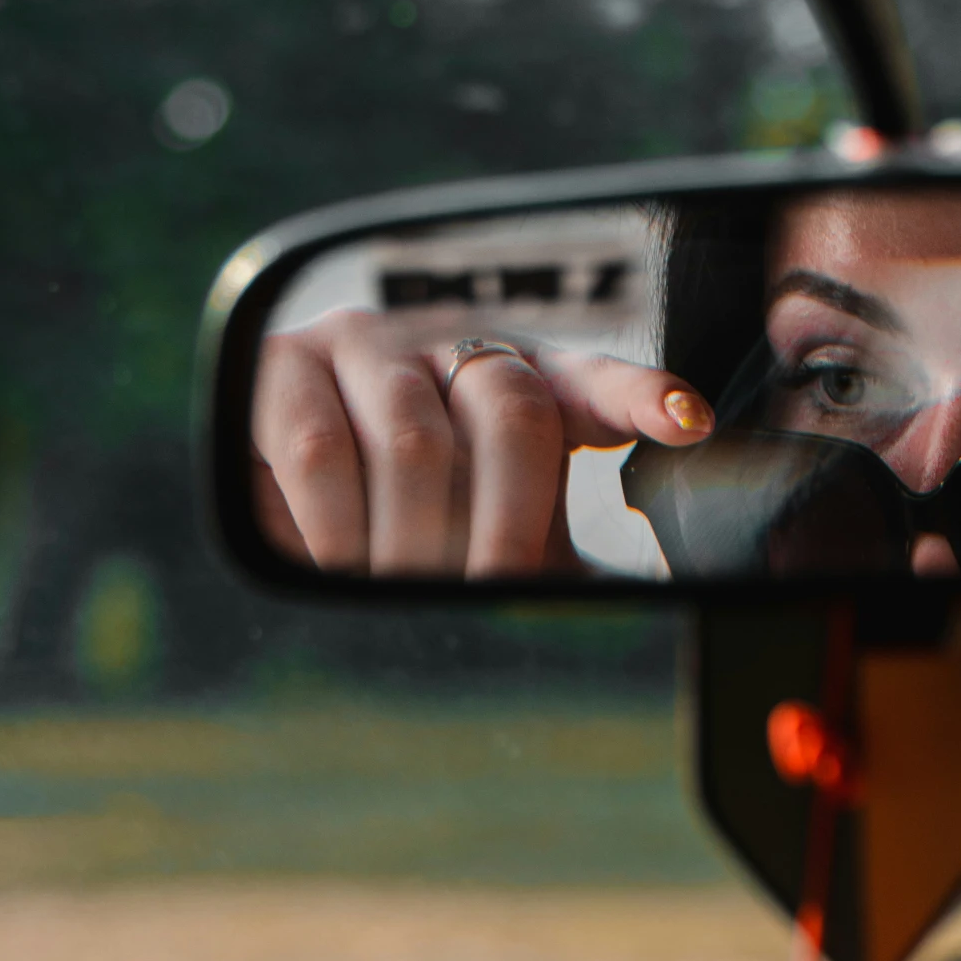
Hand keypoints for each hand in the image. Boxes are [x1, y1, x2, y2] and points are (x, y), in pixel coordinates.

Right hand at [250, 304, 713, 576]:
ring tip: (402, 588)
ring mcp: (368, 345)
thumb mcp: (488, 540)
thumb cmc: (405, 525)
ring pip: (415, 443)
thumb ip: (549, 560)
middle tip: (492, 589)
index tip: (688, 422)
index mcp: (524, 383)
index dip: (641, 397)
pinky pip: (324, 451)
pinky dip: (338, 528)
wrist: (273, 495)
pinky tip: (341, 562)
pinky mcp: (283, 365)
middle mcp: (452, 348)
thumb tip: (615, 615)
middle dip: (508, 524)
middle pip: (512, 415)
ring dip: (412, 541)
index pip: (595, 383)